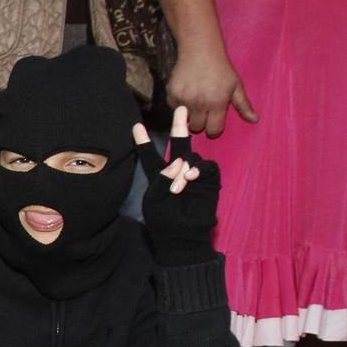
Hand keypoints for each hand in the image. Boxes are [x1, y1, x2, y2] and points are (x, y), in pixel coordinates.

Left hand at [135, 106, 221, 263]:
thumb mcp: (154, 200)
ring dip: (182, 171)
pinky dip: (197, 170)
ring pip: (189, 158)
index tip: (136, 126)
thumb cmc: (164, 221)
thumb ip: (162, 178)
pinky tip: (190, 178)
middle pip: (178, 145)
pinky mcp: (209, 181)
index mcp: (158, 177)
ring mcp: (194, 175)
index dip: (143, 142)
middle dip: (179, 126)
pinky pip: (205, 168)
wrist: (183, 236)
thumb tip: (179, 161)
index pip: (150, 156)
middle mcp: (176, 172)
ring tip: (177, 188)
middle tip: (181, 109)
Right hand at [165, 46, 257, 138]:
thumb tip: (255, 120)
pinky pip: (174, 108)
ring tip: (195, 100)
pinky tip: (186, 92)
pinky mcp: (172, 94)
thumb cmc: (221, 68)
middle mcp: (200, 104)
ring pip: (184, 119)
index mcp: (217, 103)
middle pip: (196, 128)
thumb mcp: (235, 85)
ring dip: (190, 113)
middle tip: (203, 108)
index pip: (213, 131)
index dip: (214, 128)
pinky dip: (179, 104)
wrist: (200, 50)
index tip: (213, 121)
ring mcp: (184, 99)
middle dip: (200, 121)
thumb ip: (243, 105)